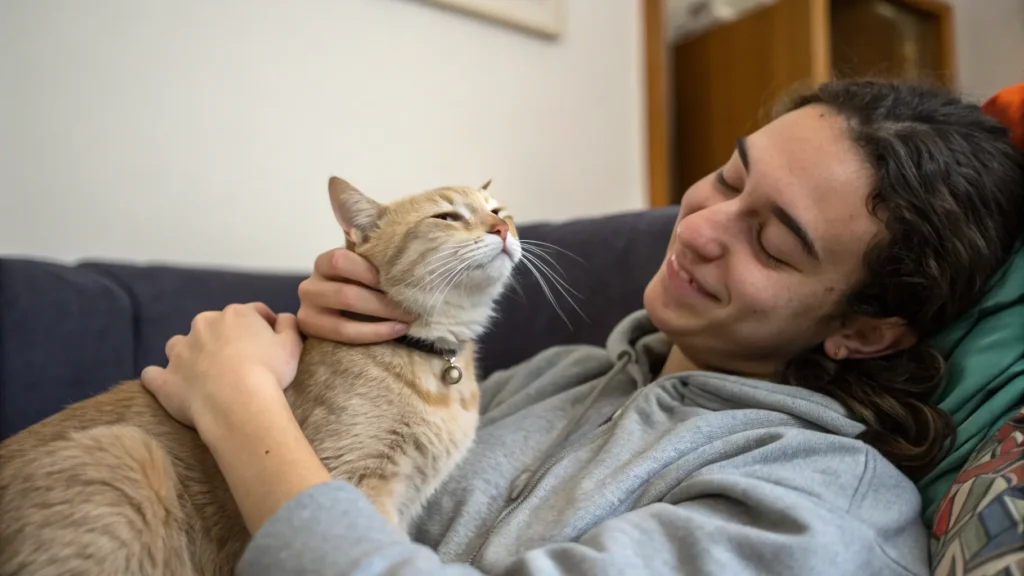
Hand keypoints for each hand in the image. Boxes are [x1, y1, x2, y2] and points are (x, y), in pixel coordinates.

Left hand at [141, 302, 302, 429]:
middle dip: (223, 339)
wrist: (237, 403)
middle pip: (213, 326)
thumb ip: (290, 324)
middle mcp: (203, 325)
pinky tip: (169, 385)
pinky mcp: (164, 379)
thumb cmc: (268, 372)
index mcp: (236, 315)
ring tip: (204, 374)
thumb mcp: (292, 344)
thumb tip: (284, 317)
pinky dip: (160, 378)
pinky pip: (154, 375)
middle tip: (239, 363)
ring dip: (188, 354)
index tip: (270, 342)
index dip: (263, 325)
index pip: (252, 312)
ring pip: (179, 346)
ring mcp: (180, 351)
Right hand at [297, 247, 412, 343]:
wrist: (346, 312)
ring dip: (382, 322)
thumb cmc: (364, 280)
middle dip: (383, 302)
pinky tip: (397, 330)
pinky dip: (375, 334)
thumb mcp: (366, 260)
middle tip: (412, 305)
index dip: (369, 271)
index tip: (397, 279)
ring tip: (408, 320)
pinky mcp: (312, 333)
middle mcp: (310, 286)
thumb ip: (370, 242)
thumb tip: (369, 201)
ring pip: (343, 321)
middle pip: (345, 295)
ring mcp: (308, 312)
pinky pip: (344, 337)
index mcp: (324, 262)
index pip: (340, 261)